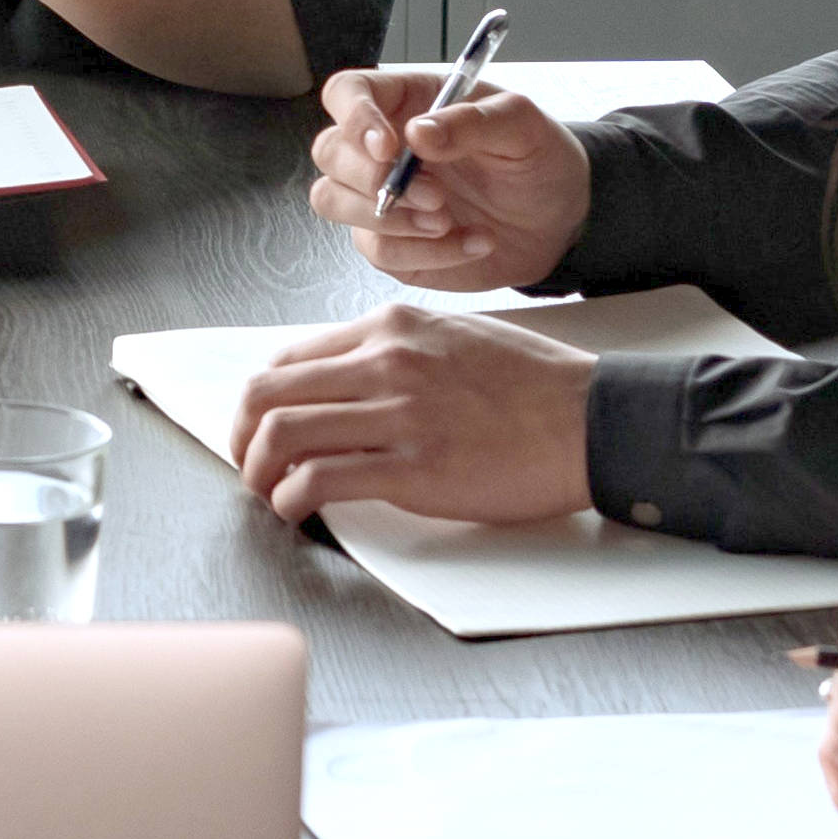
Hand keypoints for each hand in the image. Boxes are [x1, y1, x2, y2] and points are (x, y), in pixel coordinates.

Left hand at [229, 302, 594, 523]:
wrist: (594, 418)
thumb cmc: (536, 385)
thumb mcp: (456, 338)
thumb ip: (398, 352)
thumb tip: (349, 381)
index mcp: (392, 327)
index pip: (290, 357)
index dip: (261, 399)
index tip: (261, 427)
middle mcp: (385, 361)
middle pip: (269, 393)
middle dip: (243, 435)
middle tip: (249, 464)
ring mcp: (398, 413)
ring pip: (283, 433)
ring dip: (258, 471)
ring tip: (267, 493)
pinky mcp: (413, 467)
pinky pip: (320, 479)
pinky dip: (290, 499)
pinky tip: (295, 511)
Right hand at [305, 69, 584, 290]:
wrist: (559, 221)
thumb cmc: (537, 159)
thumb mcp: (522, 126)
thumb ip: (472, 122)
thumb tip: (417, 133)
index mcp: (407, 102)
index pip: (348, 94)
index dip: (354, 117)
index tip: (388, 147)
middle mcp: (381, 148)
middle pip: (329, 151)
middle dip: (371, 178)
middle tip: (435, 196)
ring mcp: (378, 197)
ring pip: (333, 201)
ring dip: (388, 218)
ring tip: (448, 221)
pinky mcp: (391, 243)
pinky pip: (379, 251)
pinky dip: (428, 253)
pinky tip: (474, 242)